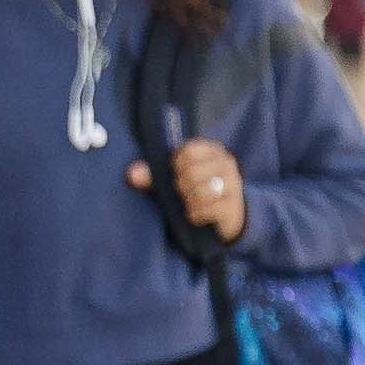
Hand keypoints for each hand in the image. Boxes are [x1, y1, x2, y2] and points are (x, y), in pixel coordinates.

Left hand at [123, 136, 246, 242]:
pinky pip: (208, 209)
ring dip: (189, 201)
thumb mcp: (171, 179)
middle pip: (192, 173)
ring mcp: (233, 184)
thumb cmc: (193, 190)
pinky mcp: (233, 205)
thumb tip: (131, 173)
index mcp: (211, 149)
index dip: (176, 165)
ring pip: (202, 192)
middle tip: (183, 191)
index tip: (177, 172)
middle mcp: (226, 163)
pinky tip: (196, 214)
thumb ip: (151, 175)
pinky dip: (195, 215)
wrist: (223, 215)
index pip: (188, 151)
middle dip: (181, 186)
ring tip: (190, 201)